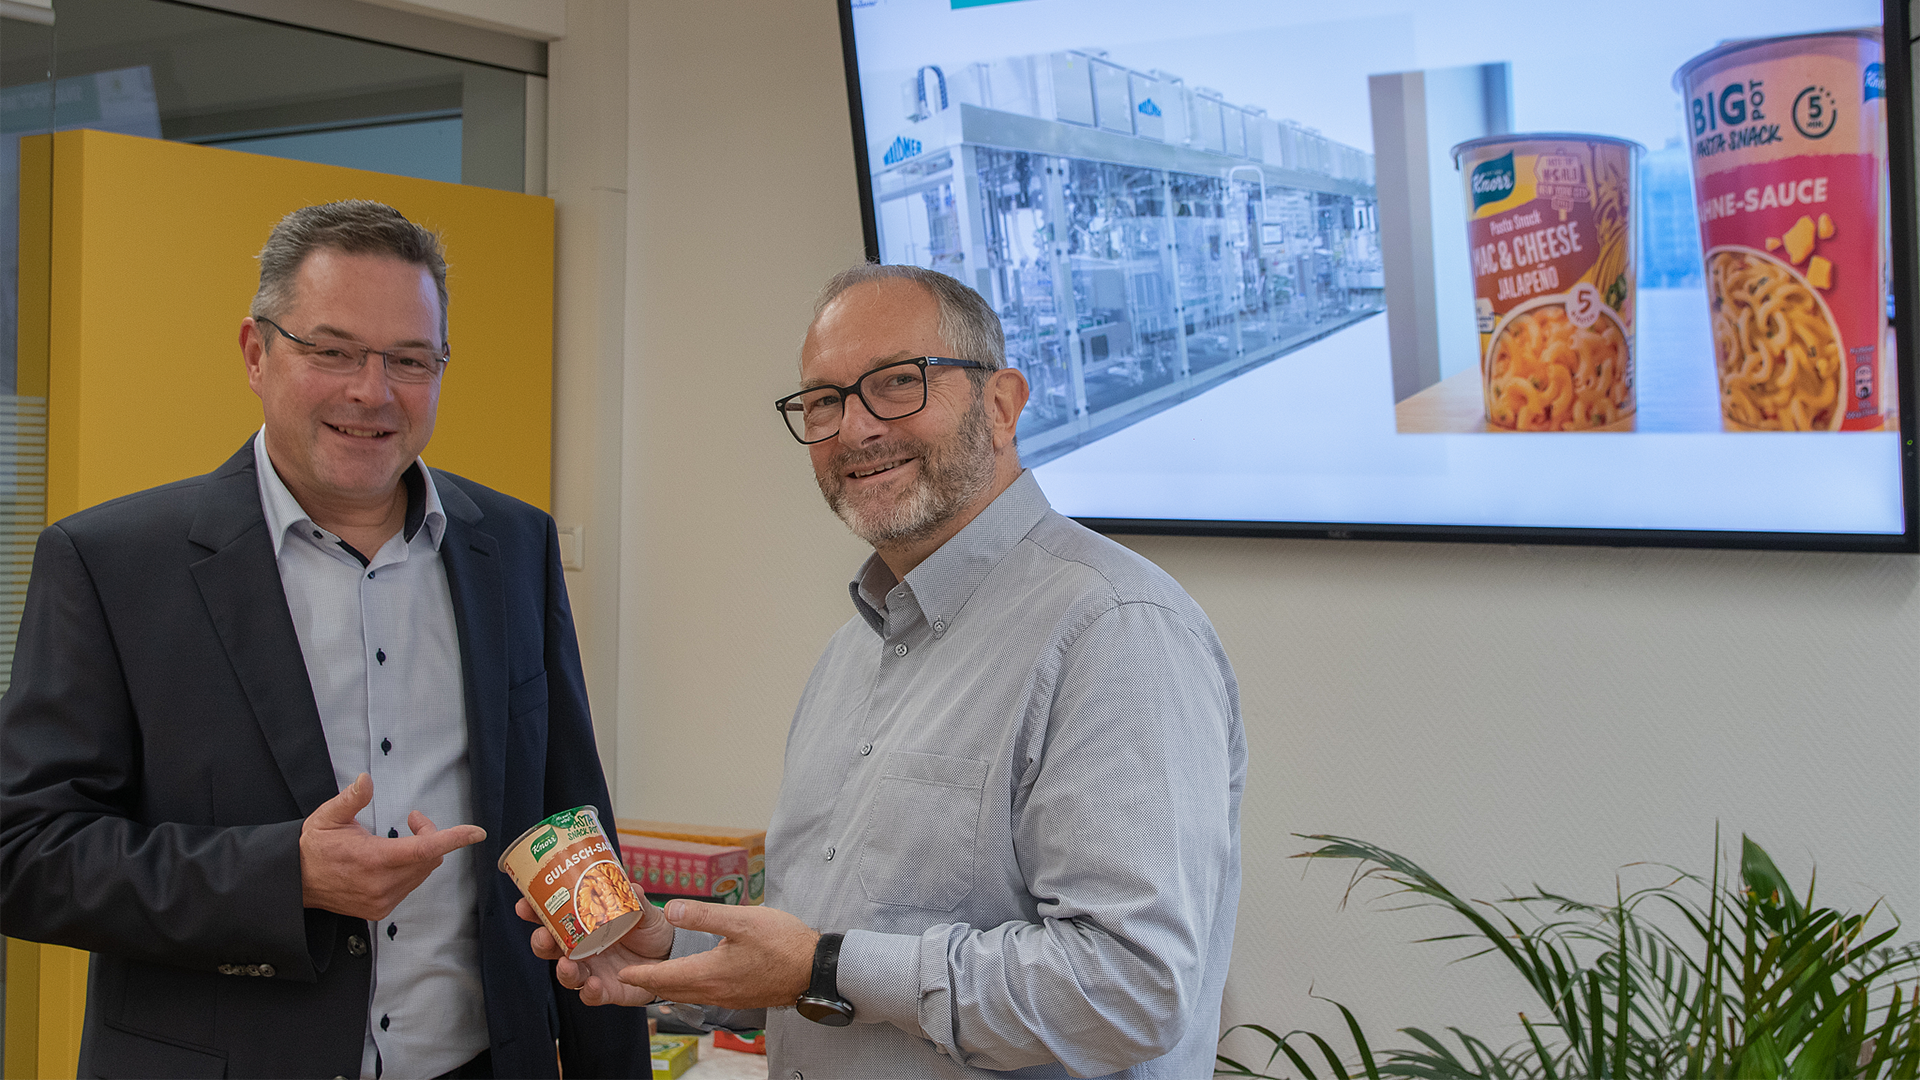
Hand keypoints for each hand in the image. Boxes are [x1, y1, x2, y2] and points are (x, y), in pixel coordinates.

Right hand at [299, 773, 485, 920]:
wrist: (296, 882)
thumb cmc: (314, 847)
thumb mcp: (328, 817)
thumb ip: (351, 799)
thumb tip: (366, 780)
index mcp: (373, 859)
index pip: (424, 849)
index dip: (453, 839)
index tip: (476, 833)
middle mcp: (381, 884)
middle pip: (430, 859)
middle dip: (430, 836)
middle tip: (413, 820)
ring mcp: (382, 900)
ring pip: (423, 873)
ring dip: (421, 854)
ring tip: (401, 839)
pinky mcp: (380, 910)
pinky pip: (410, 885)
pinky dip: (411, 869)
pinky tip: (392, 860)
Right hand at [517, 893, 673, 1006]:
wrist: (672, 956)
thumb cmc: (650, 930)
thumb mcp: (644, 911)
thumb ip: (636, 901)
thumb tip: (630, 885)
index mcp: (585, 925)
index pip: (553, 919)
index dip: (535, 913)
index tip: (523, 905)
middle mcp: (583, 949)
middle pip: (551, 949)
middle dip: (541, 942)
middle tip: (542, 935)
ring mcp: (592, 971)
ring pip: (566, 974)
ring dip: (562, 970)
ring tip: (565, 963)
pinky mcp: (606, 991)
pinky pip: (591, 995)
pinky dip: (590, 992)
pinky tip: (593, 984)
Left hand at [615, 901, 817, 1009]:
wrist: (814, 969)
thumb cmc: (783, 943)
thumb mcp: (742, 920)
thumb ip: (703, 915)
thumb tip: (668, 909)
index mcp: (709, 973)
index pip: (663, 978)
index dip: (639, 975)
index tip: (621, 972)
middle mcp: (714, 991)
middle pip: (671, 991)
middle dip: (648, 983)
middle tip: (630, 975)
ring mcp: (727, 997)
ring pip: (687, 995)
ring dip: (667, 987)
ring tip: (654, 976)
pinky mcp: (740, 997)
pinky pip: (703, 996)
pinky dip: (688, 988)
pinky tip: (691, 978)